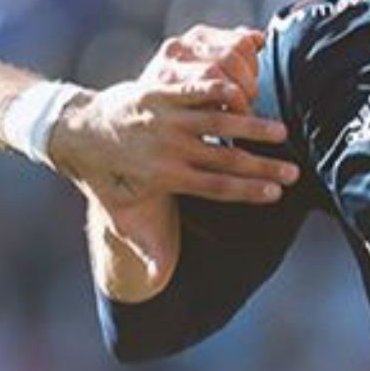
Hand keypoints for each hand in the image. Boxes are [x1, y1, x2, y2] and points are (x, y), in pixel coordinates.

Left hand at [54, 25, 298, 301]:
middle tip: (293, 171)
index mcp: (165, 178)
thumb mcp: (122, 214)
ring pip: (215, 122)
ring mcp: (163, 118)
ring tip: (280, 132)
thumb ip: (143, 246)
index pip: (214, 188)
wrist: (76, 132)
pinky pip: (194, 90)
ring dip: (250, 126)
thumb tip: (154, 281)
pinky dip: (219, 91)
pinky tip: (246, 93)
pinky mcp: (157, 91)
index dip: (247, 191)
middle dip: (261, 166)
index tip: (276, 195)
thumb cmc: (105, 177)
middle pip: (224, 159)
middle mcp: (167, 148)